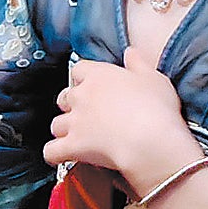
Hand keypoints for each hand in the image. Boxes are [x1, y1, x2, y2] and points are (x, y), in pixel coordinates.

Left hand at [45, 42, 198, 189]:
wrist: (150, 140)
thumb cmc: (156, 111)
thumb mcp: (154, 79)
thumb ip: (139, 64)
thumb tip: (131, 53)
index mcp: (100, 76)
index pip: (79, 70)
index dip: (84, 78)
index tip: (91, 84)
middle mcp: (82, 97)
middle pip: (64, 97)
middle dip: (71, 105)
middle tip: (87, 113)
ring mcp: (75, 122)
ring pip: (56, 124)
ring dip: (64, 130)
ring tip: (78, 136)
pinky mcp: (72, 146)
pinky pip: (51, 151)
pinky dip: (54, 154)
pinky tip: (60, 155)